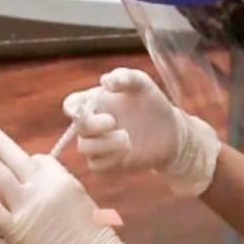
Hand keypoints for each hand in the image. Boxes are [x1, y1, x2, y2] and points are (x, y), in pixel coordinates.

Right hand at [64, 68, 221, 195]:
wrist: (171, 132)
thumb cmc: (153, 103)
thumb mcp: (142, 83)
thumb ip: (124, 76)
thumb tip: (105, 81)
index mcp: (94, 103)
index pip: (72, 104)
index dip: (72, 108)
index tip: (80, 110)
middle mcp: (92, 125)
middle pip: (78, 128)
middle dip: (93, 126)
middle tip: (114, 122)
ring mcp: (98, 145)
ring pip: (85, 148)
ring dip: (104, 144)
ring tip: (127, 139)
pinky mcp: (107, 164)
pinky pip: (96, 166)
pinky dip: (110, 160)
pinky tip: (127, 152)